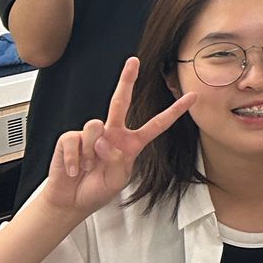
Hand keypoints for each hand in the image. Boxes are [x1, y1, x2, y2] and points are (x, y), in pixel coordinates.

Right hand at [38, 59, 195, 219]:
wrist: (71, 201)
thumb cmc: (97, 190)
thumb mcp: (118, 179)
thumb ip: (117, 160)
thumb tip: (102, 139)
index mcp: (131, 143)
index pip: (157, 124)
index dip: (174, 111)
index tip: (192, 96)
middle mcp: (112, 134)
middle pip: (121, 101)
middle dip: (126, 80)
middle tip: (133, 61)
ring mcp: (91, 135)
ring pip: (95, 126)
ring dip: (90, 152)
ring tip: (87, 167)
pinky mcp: (70, 138)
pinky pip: (74, 141)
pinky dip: (74, 160)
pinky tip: (74, 170)